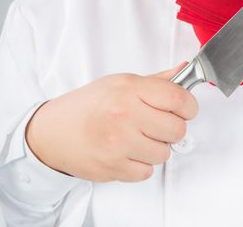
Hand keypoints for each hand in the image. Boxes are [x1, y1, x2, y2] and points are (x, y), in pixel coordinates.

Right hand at [25, 62, 197, 181]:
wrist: (52, 131)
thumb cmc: (89, 105)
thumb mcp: (121, 83)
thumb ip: (158, 81)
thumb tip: (185, 70)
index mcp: (129, 89)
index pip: (179, 99)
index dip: (189, 107)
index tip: (185, 110)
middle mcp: (124, 114)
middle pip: (178, 130)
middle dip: (173, 129)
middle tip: (157, 125)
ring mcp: (118, 142)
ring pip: (165, 154)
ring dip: (156, 148)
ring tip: (139, 138)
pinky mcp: (112, 167)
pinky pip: (147, 172)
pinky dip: (141, 165)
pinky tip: (127, 152)